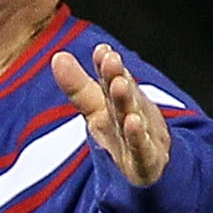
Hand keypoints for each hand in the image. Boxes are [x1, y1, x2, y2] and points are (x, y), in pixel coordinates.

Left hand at [53, 42, 169, 185]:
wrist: (154, 163)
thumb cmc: (122, 130)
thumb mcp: (97, 108)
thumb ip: (78, 86)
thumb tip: (58, 56)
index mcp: (118, 101)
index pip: (110, 81)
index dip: (105, 66)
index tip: (101, 50)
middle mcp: (131, 114)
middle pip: (121, 94)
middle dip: (115, 76)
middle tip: (110, 59)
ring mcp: (141, 136)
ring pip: (132, 117)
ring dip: (126, 100)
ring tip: (119, 83)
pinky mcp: (147, 161)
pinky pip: (142, 149)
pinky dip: (138, 137)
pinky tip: (134, 123)